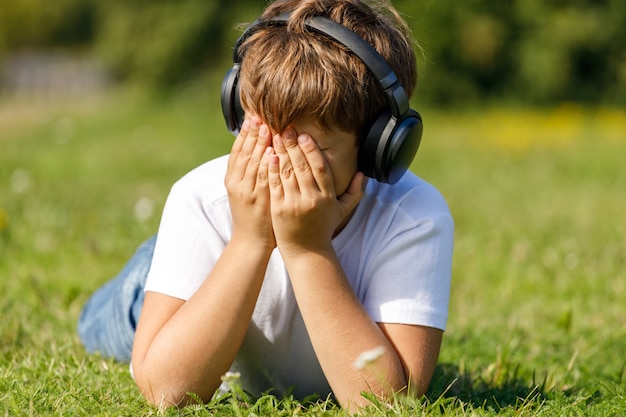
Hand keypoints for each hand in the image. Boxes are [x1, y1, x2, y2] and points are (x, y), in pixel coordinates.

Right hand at [224, 116, 274, 247]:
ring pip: (252, 163)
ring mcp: (247, 192)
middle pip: (244, 153)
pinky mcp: (258, 200)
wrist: (251, 242)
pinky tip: (273, 152)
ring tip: (267, 128)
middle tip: (259, 116)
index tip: (251, 119)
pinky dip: (266, 165)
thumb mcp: (246, 192)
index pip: (237, 151)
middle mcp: (237, 183)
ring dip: (260, 145)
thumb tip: (260, 152)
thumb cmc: (253, 217)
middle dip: (252, 134)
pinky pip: (263, 179)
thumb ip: (250, 173)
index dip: (244, 134)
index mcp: (232, 180)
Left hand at [266, 127, 363, 255]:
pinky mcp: (279, 210)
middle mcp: (312, 199)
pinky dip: (272, 169)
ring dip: (281, 152)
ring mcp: (294, 204)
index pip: (320, 168)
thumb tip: (363, 174)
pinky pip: (275, 185)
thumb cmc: (323, 229)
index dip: (312, 150)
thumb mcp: (342, 211)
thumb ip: (354, 192)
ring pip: (287, 173)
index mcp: (327, 197)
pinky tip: (269, 155)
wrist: (307, 253)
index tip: (304, 135)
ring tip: (275, 136)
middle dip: (293, 145)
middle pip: (302, 166)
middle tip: (286, 128)